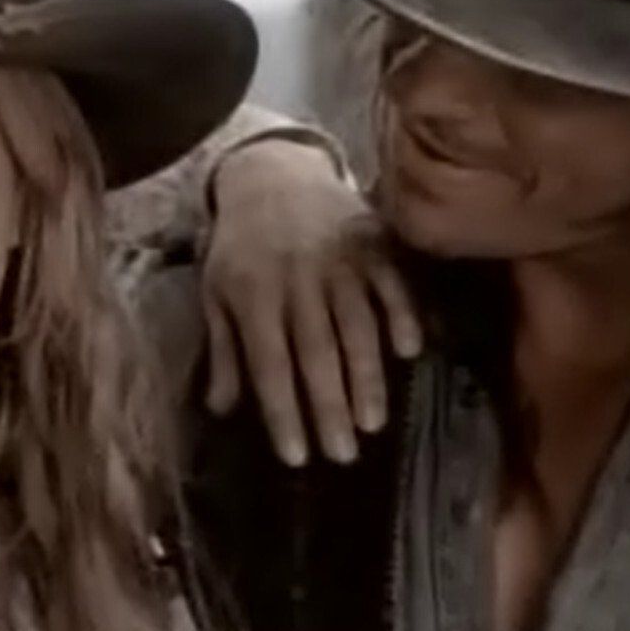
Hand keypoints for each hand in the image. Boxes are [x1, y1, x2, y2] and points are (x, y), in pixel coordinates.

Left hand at [202, 139, 421, 466]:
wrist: (272, 173)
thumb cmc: (240, 247)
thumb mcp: (217, 294)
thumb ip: (224, 351)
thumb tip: (221, 410)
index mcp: (252, 295)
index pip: (269, 366)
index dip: (284, 413)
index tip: (298, 457)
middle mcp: (296, 280)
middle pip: (316, 354)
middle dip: (329, 408)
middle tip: (343, 456)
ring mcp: (338, 260)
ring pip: (356, 326)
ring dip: (367, 377)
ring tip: (373, 424)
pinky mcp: (372, 242)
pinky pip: (392, 282)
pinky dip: (402, 314)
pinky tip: (411, 351)